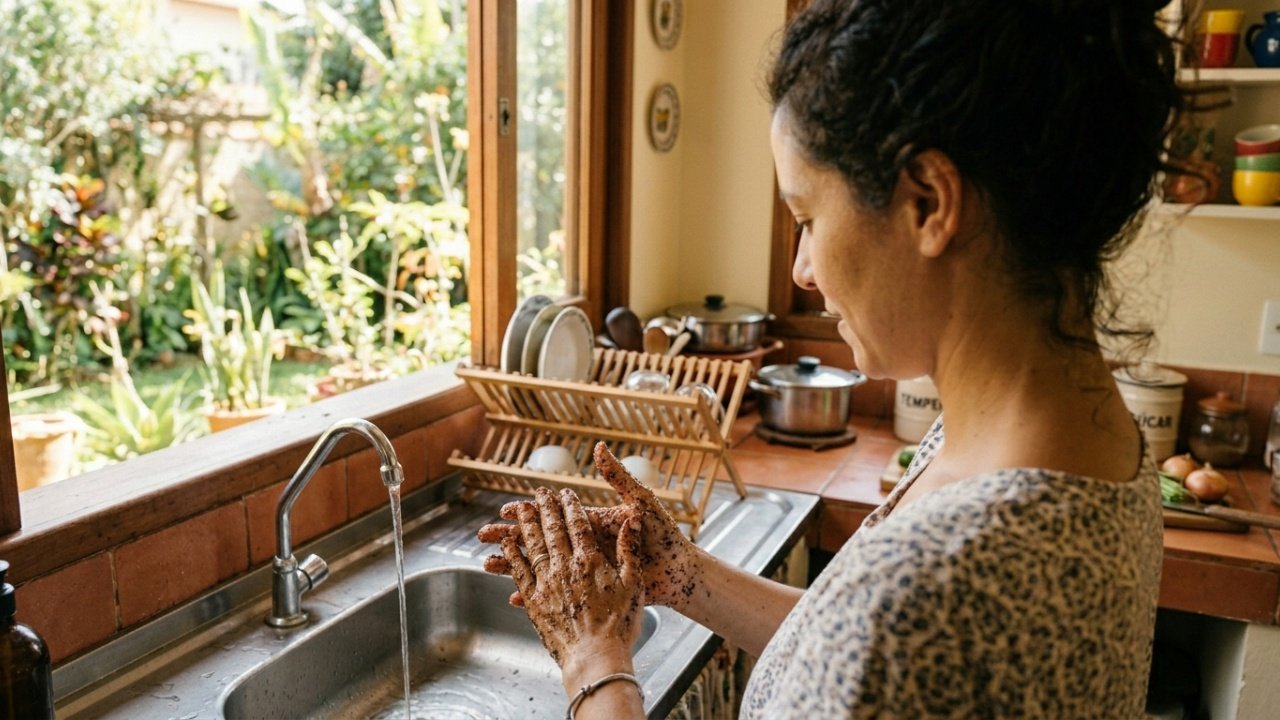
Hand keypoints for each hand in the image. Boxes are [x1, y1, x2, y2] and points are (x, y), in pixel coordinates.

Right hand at [479, 442, 705, 611]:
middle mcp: (583, 545)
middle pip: (538, 540)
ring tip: (488, 566)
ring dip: (514, 567)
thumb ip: (618, 477)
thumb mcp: (640, 503)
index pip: (551, 516)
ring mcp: (584, 569)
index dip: (528, 512)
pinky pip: (557, 595)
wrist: (680, 571)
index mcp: (591, 524)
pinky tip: (515, 597)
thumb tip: (599, 447)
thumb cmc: (663, 535)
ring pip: (541, 568)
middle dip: (510, 537)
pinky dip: (536, 596)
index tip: (504, 509)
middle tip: (482, 535)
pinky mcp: (590, 590)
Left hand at [498, 485, 643, 677]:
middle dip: (545, 507)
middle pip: (551, 528)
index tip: (565, 493)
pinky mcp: (534, 601)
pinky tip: (507, 545)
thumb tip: (633, 519)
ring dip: (525, 524)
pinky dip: (512, 555)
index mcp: (590, 560)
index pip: (577, 523)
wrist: (595, 658)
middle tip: (539, 492)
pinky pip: (519, 572)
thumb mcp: (634, 584)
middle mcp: (564, 566)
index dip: (570, 505)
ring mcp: (546, 583)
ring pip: (532, 545)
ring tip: (518, 509)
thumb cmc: (619, 625)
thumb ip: (630, 549)